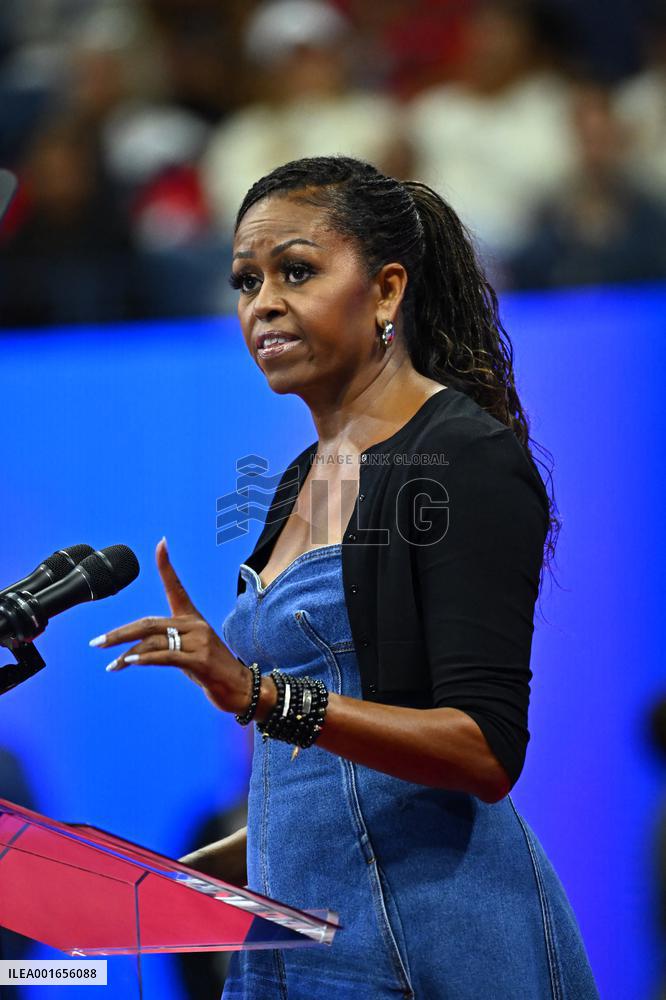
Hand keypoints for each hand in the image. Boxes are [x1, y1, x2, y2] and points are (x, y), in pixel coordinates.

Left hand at [89, 538, 253, 715]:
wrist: (241, 688)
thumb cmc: (212, 670)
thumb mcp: (188, 652)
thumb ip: (166, 644)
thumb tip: (134, 650)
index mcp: (192, 619)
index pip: (176, 587)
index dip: (167, 566)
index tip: (161, 544)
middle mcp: (195, 625)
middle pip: (149, 623)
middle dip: (120, 633)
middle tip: (97, 642)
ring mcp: (199, 642)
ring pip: (153, 641)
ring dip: (128, 654)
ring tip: (112, 665)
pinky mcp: (200, 660)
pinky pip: (166, 656)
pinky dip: (145, 659)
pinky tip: (129, 663)